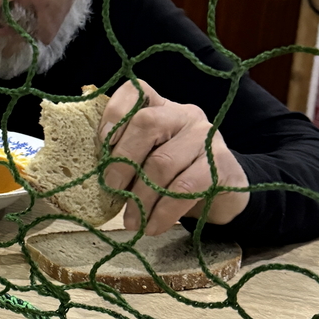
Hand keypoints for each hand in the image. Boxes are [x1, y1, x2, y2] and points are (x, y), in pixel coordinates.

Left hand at [99, 79, 249, 235]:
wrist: (224, 195)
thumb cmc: (174, 175)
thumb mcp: (148, 158)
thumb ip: (125, 155)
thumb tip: (94, 173)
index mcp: (161, 107)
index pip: (136, 91)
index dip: (115, 113)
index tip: (101, 142)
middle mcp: (184, 115)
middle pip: (146, 124)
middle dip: (122, 161)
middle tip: (110, 190)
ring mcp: (205, 137)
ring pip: (163, 162)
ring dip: (141, 197)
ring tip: (132, 221)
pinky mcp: (219, 165)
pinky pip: (184, 188)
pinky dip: (163, 212)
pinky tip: (152, 226)